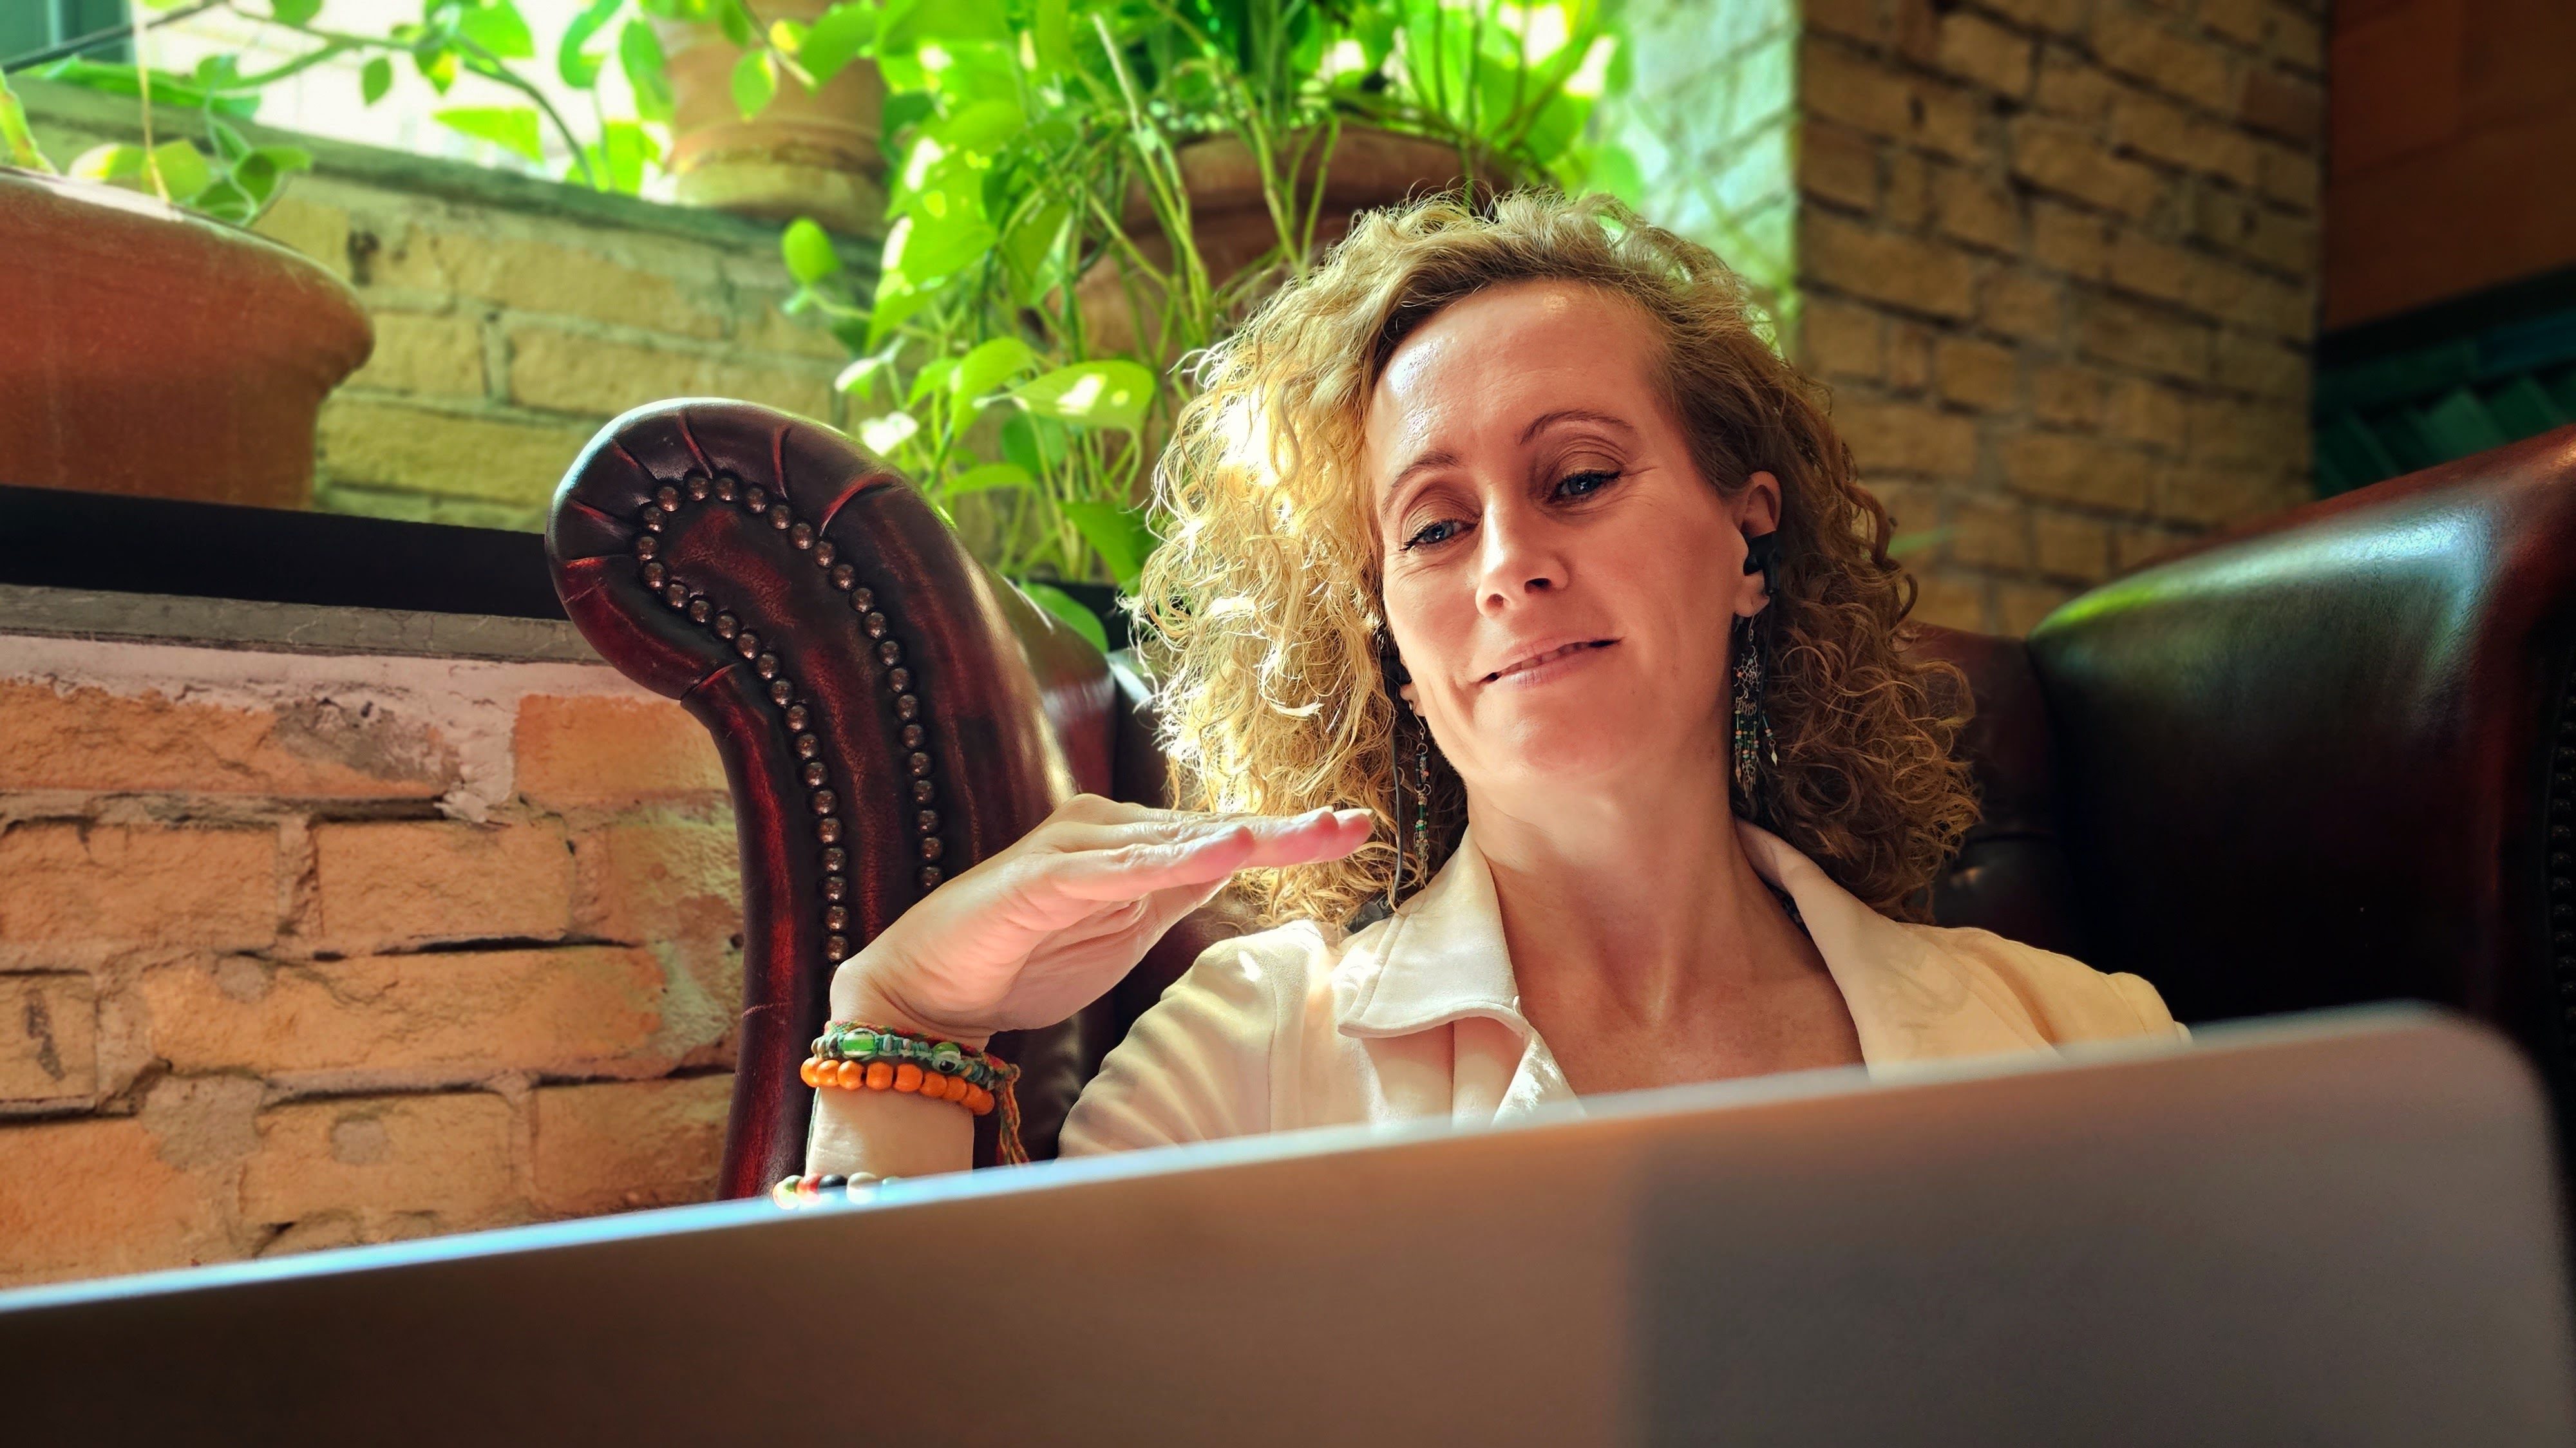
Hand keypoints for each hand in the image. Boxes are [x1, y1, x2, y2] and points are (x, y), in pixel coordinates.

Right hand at [831, 794, 1371, 1047]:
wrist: (933, 989)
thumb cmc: (1028, 957)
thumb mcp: (1124, 927)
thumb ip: (1174, 893)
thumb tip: (1234, 867)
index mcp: (1132, 844)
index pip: (1222, 837)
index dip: (1289, 835)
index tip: (1355, 830)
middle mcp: (1107, 831)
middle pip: (1210, 829)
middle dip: (1285, 830)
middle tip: (1355, 825)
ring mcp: (1074, 848)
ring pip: (1172, 841)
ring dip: (1240, 837)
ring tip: (1304, 833)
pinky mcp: (1040, 878)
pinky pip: (1114, 868)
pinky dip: (1168, 860)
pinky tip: (1218, 852)